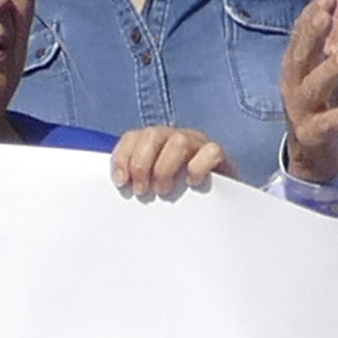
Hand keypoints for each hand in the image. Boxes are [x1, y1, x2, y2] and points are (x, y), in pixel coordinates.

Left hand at [107, 124, 229, 199]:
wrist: (216, 203)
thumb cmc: (177, 196)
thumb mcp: (151, 187)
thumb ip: (136, 183)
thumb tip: (119, 188)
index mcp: (154, 143)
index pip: (132, 137)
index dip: (122, 157)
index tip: (121, 182)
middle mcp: (174, 138)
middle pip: (152, 135)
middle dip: (141, 163)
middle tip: (141, 190)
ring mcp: (197, 144)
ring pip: (178, 141)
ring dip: (165, 167)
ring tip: (162, 190)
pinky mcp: (218, 156)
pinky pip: (211, 151)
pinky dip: (198, 167)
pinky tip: (192, 182)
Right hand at [276, 0, 337, 184]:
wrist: (315, 154)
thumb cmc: (326, 98)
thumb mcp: (334, 58)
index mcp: (298, 63)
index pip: (302, 34)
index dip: (314, 14)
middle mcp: (295, 84)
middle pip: (300, 56)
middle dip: (312, 34)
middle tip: (327, 13)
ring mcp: (303, 110)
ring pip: (312, 88)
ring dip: (328, 70)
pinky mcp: (316, 134)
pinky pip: (330, 123)